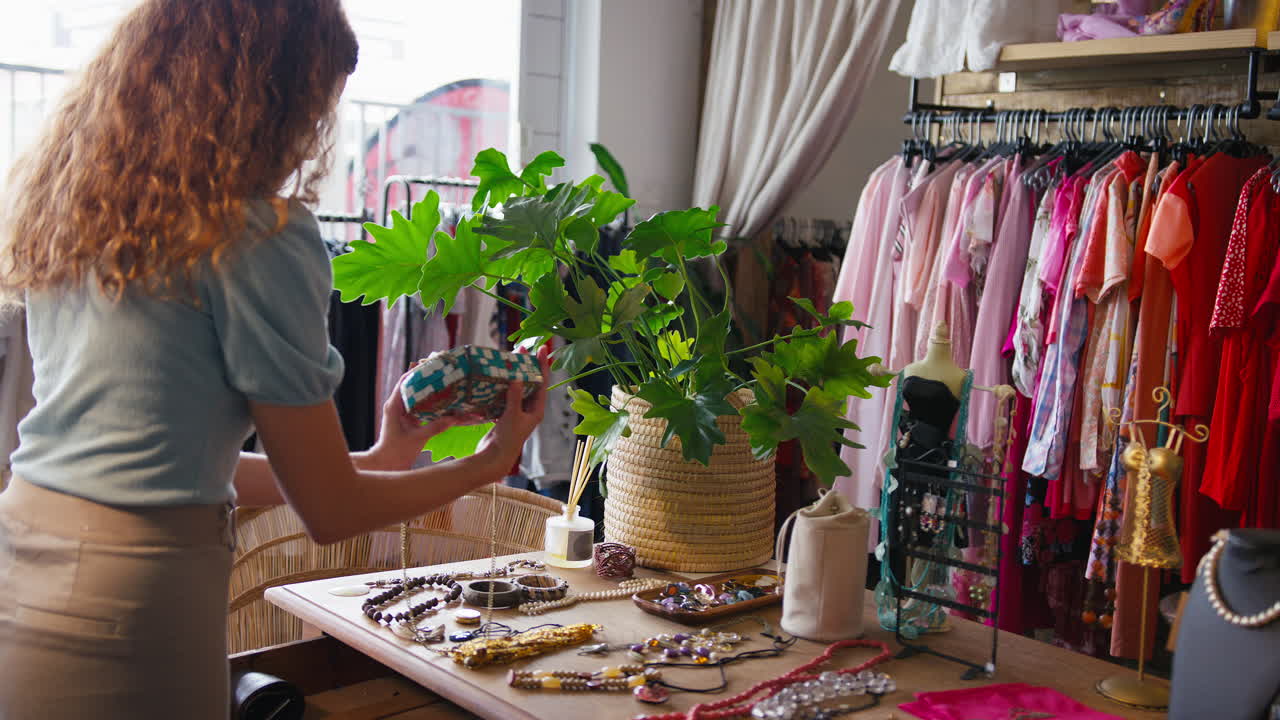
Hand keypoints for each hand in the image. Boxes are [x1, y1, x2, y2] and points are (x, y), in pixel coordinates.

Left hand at [371, 364, 485, 469]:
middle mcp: (397, 406)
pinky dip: (429, 400)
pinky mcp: (407, 418)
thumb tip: (454, 418)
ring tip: (444, 381)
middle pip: (410, 385)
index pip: (404, 382)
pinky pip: (419, 404)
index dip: (417, 372)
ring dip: (428, 388)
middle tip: (441, 371)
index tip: (431, 365)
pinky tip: (442, 399)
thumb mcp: (418, 438)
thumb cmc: (397, 451)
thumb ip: (436, 427)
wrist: (387, 464)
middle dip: (425, 377)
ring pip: (415, 394)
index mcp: (394, 406)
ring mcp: (402, 411)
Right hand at [475, 345, 550, 478]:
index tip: (542, 349)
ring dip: (513, 376)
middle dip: (527, 367)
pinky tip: (496, 378)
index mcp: (537, 411)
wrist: (494, 457)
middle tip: (522, 348)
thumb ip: (515, 397)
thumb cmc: (508, 438)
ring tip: (509, 359)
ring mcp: (517, 413)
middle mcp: (529, 411)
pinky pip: (505, 397)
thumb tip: (516, 378)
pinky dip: (502, 388)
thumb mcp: (512, 415)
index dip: (542, 365)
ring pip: (517, 389)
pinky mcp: (505, 416)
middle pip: (530, 383)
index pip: (542, 383)